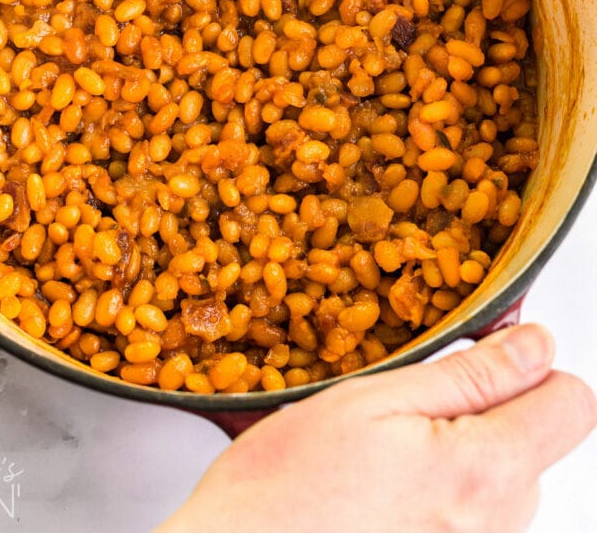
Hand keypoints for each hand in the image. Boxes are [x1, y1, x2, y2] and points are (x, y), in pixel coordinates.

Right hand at [157, 324, 595, 532]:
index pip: (573, 402)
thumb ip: (471, 373)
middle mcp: (497, 525)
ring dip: (459, 452)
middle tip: (409, 403)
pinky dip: (440, 492)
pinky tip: (384, 489)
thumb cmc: (290, 486)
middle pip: (537, 441)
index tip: (488, 353)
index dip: (532, 365)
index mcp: (485, 470)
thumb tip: (536, 344)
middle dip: (488, 409)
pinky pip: (471, 515)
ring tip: (387, 451)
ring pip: (502, 479)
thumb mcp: (375, 398)